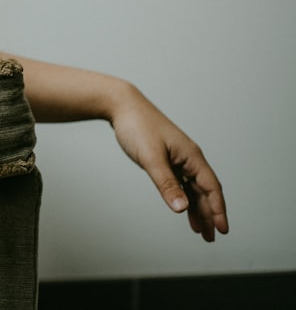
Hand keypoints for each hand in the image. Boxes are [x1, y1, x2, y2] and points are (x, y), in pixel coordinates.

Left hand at [109, 86, 228, 240]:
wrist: (122, 106)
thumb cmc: (137, 126)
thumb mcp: (151, 158)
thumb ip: (167, 184)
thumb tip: (183, 208)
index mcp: (191, 156)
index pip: (211, 187)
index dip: (218, 209)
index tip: (223, 229)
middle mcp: (188, 158)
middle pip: (204, 191)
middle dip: (209, 214)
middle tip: (211, 237)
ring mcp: (177, 158)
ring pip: (192, 188)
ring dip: (197, 208)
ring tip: (200, 230)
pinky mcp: (166, 159)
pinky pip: (180, 182)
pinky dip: (183, 197)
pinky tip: (183, 208)